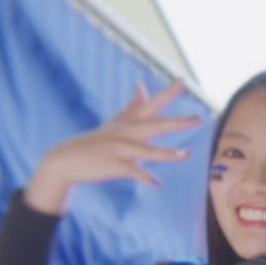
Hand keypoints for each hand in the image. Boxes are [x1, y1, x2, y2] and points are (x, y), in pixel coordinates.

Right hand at [25, 80, 200, 213]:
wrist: (66, 159)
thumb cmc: (97, 140)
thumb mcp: (116, 122)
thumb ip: (133, 106)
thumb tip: (141, 85)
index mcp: (130, 123)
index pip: (152, 105)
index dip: (168, 93)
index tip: (183, 81)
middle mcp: (127, 133)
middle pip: (156, 125)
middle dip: (178, 123)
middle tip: (199, 118)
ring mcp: (120, 149)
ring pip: (147, 150)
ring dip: (166, 153)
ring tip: (185, 154)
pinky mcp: (114, 166)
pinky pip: (133, 172)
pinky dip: (145, 177)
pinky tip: (157, 183)